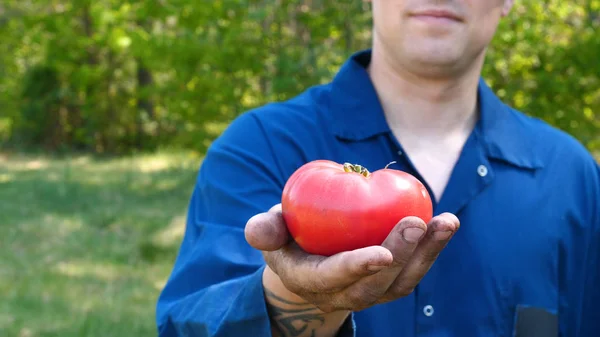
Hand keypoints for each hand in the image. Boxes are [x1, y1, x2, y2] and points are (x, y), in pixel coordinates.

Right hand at [245, 204, 459, 312]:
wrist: (310, 260)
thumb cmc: (289, 238)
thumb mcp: (272, 232)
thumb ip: (265, 230)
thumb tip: (258, 232)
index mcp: (311, 280)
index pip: (335, 278)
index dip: (356, 267)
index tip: (380, 253)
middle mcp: (343, 294)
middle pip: (375, 285)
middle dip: (399, 256)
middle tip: (416, 222)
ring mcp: (370, 292)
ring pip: (402, 282)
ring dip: (427, 254)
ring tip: (446, 223)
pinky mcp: (390, 283)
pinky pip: (414, 271)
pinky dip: (432, 250)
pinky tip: (445, 223)